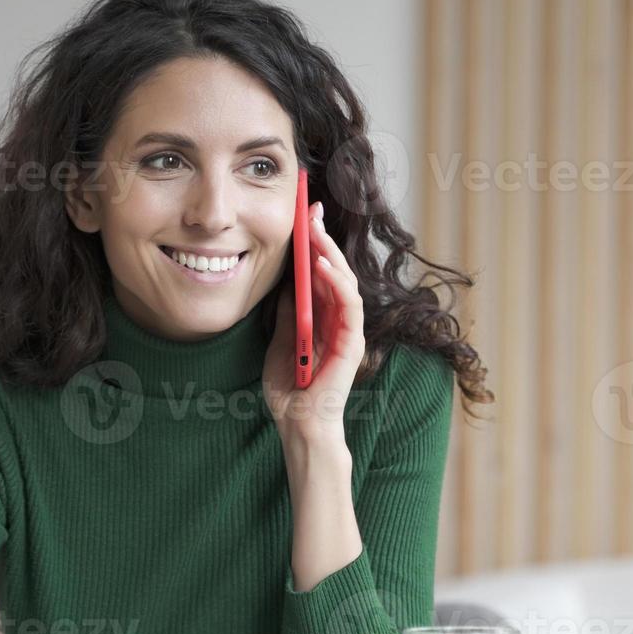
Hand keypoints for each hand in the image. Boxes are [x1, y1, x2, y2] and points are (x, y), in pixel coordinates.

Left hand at [262, 200, 364, 441]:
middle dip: (322, 237)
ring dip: (330, 252)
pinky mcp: (352, 343)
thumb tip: (286, 281)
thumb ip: (287, 313)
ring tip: (314, 228)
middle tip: (310, 208)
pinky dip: (337, 283)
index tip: (303, 213)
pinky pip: (348, 306)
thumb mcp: (280, 342)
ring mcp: (348, 331)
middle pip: (335, 270)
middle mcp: (339, 320)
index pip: (323, 272)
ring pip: (344, 281)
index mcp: (323, 317)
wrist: (298, 425)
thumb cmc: (291, 391)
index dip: (315, 242)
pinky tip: (322, 264)